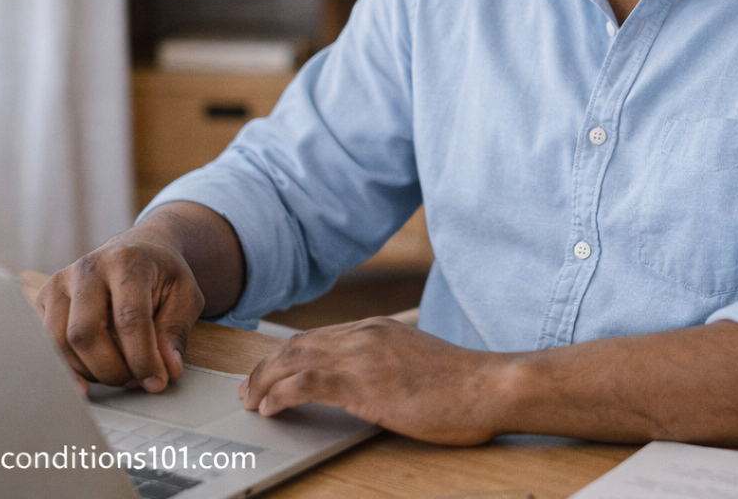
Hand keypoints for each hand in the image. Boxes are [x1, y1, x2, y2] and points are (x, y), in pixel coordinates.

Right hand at [35, 233, 204, 393]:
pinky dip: (69, 368)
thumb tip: (168, 370)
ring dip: (90, 371)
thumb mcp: (185, 294)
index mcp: (127, 261)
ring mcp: (60, 283)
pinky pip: (46, 345)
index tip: (155, 382)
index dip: (142, 357)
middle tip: (135, 379)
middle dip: (111, 369)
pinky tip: (90, 374)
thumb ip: (176, 331)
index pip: (129, 317)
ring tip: (119, 372)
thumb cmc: (161, 274)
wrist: (137, 251)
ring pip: (60, 344)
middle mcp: (88, 268)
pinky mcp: (43, 299)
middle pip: (85, 333)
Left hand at [241, 317, 506, 444]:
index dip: (286, 355)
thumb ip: (384, 364)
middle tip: (249, 388)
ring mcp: (364, 355)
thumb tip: (362, 385)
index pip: (317, 337)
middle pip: (299, 344)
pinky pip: (308, 383)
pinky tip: (270, 407)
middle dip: (267, 366)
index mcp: (377, 329)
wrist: (487, 386)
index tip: (270, 372)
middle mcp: (365, 334)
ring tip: (251, 400)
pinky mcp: (365, 383)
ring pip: (296, 360)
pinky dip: (281, 394)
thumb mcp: (413, 363)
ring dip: (265, 380)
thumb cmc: (459, 384)